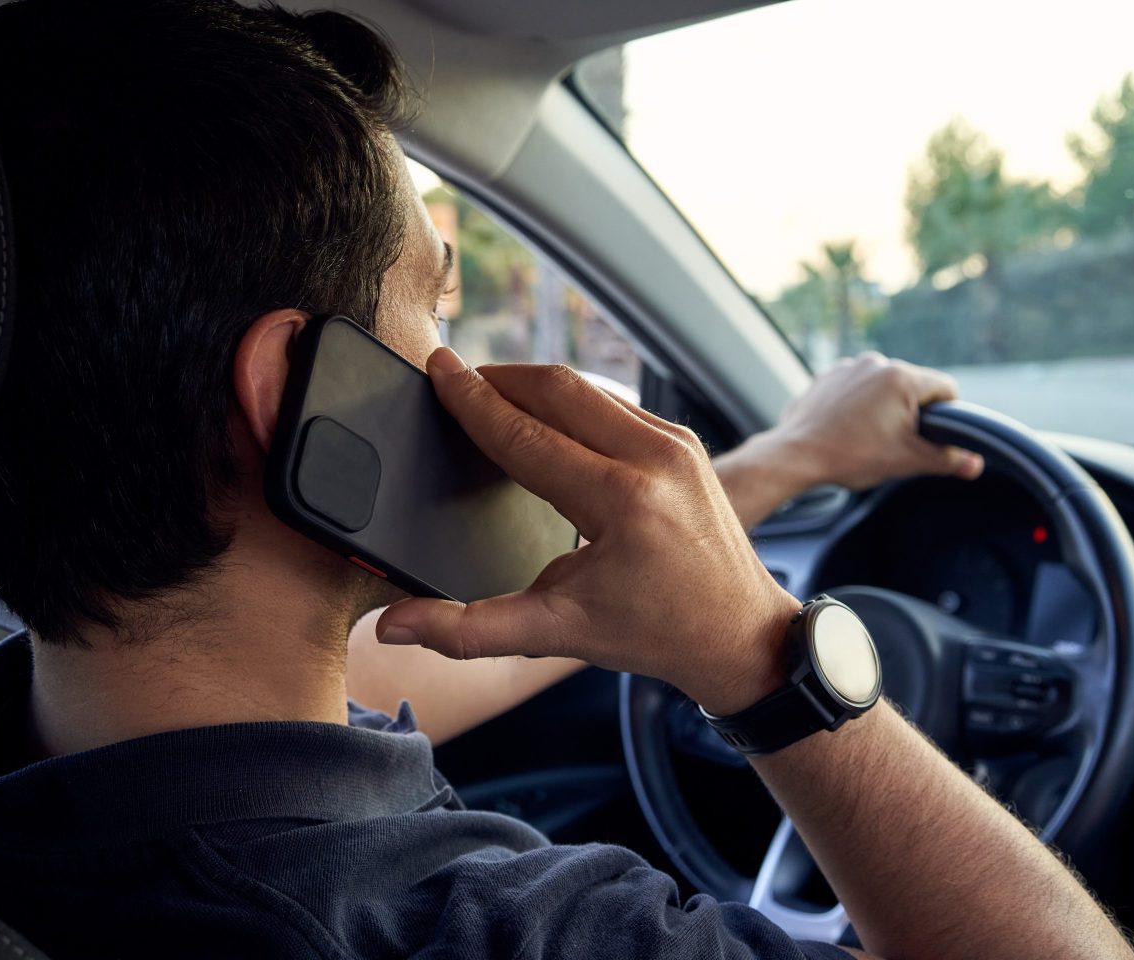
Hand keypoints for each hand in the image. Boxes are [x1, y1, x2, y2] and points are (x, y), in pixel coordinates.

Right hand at [376, 350, 797, 715]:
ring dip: (533, 385)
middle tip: (452, 377)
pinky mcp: (684, 440)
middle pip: (556, 388)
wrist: (740, 634)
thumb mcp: (557, 633)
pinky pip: (614, 402)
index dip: (471, 400)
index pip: (524, 434)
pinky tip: (541, 413)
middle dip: (498, 378)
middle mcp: (654, 457)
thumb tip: (393, 627)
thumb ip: (468, 630)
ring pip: (586, 388)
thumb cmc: (653, 634)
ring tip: (489, 394)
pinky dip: (570, 400)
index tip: (436, 368)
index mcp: (620, 501)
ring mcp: (676, 442)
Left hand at [713, 353, 983, 527]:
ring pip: (882, 386)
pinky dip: (858, 404)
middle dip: (911, 412)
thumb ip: (947, 460)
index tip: (936, 435)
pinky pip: (856, 387)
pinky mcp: (826, 376)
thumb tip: (975, 464)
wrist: (795, 455)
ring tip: (868, 437)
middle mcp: (876, 362)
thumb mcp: (907, 461)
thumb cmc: (850, 456)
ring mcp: (848, 366)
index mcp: (901, 377)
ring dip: (884, 407)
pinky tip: (847, 428)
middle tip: (896, 442)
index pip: (945, 388)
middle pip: (912, 386)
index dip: (948, 414)